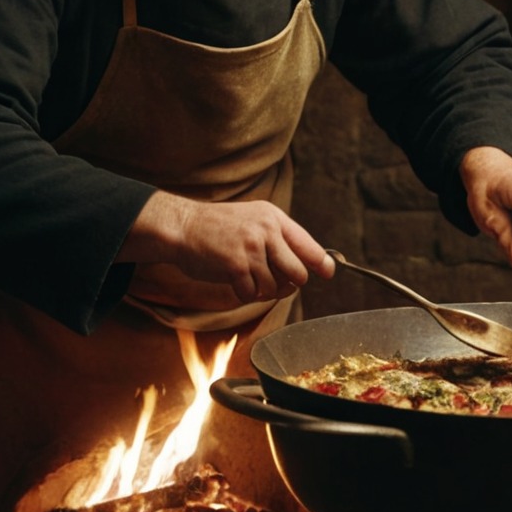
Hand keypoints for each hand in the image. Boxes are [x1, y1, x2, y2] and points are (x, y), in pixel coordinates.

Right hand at [117, 190, 334, 304]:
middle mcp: (267, 231)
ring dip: (263, 290)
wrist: (182, 226)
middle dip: (289, 285)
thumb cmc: (217, 228)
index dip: (321, 263)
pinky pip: (252, 293)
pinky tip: (235, 282)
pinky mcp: (236, 265)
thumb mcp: (252, 219)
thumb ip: (277, 238)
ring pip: (275, 287)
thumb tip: (305, 264)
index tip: (328, 273)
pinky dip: (245, 293)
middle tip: (276, 284)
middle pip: (298, 273)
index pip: (308, 245)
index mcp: (274, 218)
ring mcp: (252, 248)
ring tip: (249, 280)